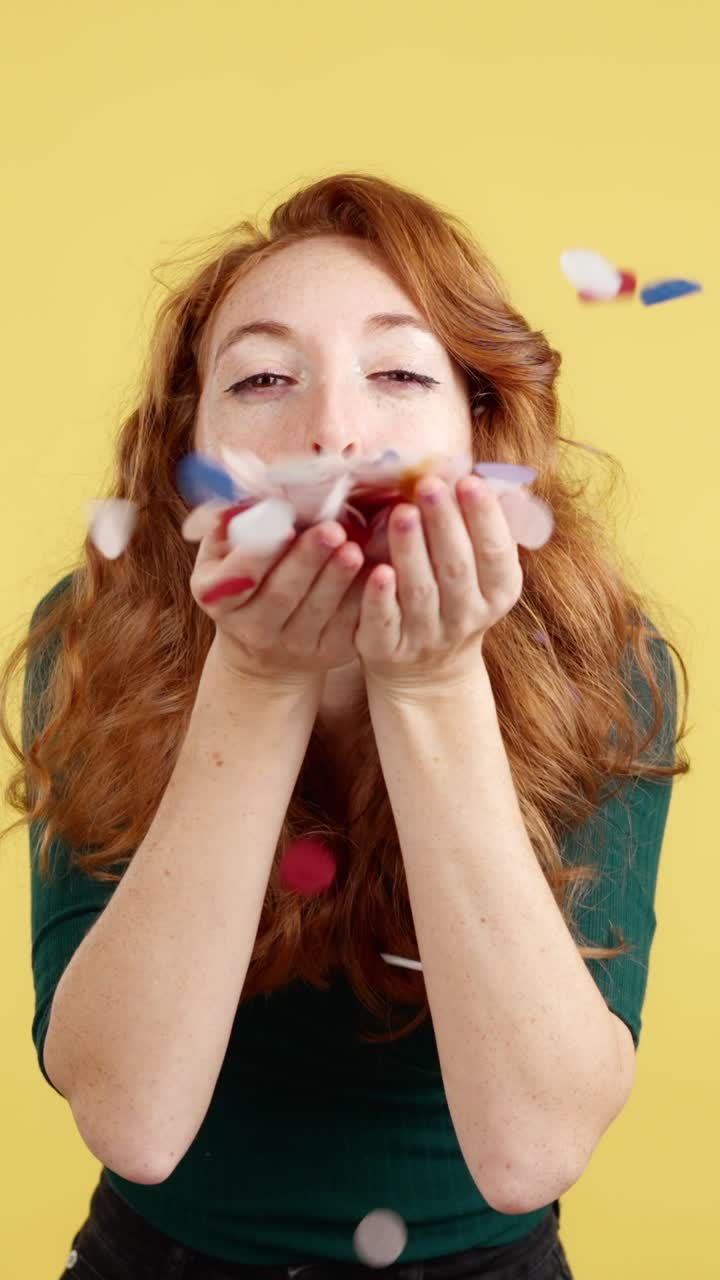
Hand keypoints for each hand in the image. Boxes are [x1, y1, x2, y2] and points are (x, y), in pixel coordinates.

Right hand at [191, 514, 370, 682]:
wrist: (266, 642)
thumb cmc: (248, 575)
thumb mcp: (225, 551)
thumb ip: (235, 524)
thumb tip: (255, 491)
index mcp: (218, 597)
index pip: (235, 578)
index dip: (258, 556)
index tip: (283, 528)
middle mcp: (252, 628)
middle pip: (281, 594)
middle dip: (307, 560)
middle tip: (332, 530)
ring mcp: (292, 645)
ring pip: (318, 611)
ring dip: (338, 579)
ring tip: (354, 549)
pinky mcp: (329, 653)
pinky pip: (349, 626)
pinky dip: (363, 598)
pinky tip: (376, 572)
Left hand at [354, 473, 523, 688]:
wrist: (427, 671)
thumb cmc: (453, 599)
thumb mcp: (481, 572)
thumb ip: (484, 531)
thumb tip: (494, 479)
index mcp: (497, 593)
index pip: (496, 553)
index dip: (484, 518)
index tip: (469, 481)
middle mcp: (466, 617)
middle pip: (457, 568)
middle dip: (444, 525)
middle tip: (429, 486)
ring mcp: (427, 636)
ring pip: (420, 591)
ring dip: (411, 550)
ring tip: (402, 511)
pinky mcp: (389, 649)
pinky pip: (385, 621)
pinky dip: (380, 596)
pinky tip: (375, 568)